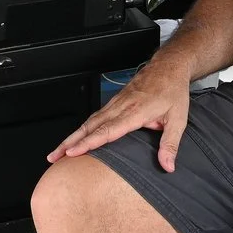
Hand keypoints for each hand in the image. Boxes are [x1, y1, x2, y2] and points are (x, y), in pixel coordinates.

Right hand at [49, 54, 194, 168]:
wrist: (168, 67)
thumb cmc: (172, 91)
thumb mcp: (178, 119)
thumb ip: (171, 144)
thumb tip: (168, 165)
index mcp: (134, 112)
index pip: (106, 131)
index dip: (87, 143)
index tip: (71, 152)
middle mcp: (120, 107)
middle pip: (89, 126)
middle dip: (69, 142)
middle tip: (53, 156)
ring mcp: (115, 103)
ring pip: (88, 121)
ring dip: (72, 136)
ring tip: (58, 151)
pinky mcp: (115, 102)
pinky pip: (94, 116)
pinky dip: (82, 128)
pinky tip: (76, 137)